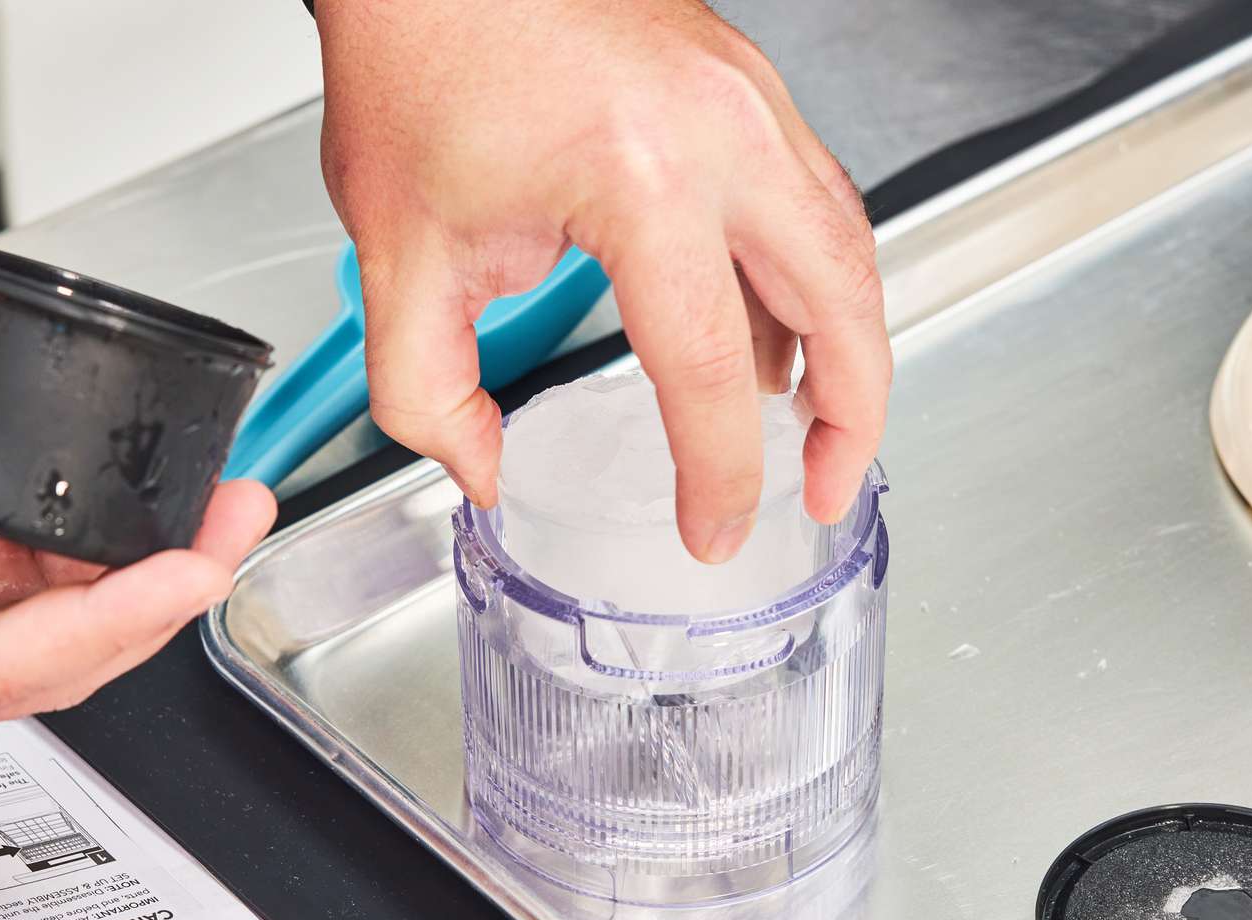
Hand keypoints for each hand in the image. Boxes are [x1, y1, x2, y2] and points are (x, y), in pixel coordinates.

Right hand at [0, 310, 275, 737]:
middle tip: (238, 507)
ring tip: (204, 487)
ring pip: (45, 594)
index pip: (15, 664)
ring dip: (130, 548)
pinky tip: (114, 477)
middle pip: (61, 639)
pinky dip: (68, 512)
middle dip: (163, 580)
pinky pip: (7, 547)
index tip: (198, 567)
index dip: (118, 621)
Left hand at [316, 0, 888, 562]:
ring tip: (811, 419)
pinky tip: (772, 323)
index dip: (722, 473)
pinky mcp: (742, 79)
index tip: (716, 528)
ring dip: (845, 341)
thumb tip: (482, 468)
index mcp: (641, 180)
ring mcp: (746, 95)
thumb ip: (429, 394)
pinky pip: (809, 194)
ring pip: (845, 242)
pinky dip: (809, 275)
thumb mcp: (398, 255)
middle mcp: (723, 131)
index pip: (711, 369)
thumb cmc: (415, 60)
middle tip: (826, 487)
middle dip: (853, 416)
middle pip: (843, 300)